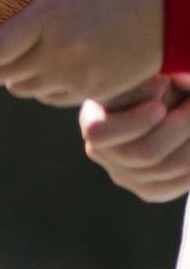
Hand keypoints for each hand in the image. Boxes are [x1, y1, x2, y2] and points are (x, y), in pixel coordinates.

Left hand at [0, 0, 162, 106]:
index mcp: (49, 19)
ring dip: (12, 69)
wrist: (169, 12)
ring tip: (21, 45)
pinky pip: (48, 97)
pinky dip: (38, 82)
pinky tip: (45, 58)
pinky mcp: (92, 92)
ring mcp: (77, 78)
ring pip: (21, 89)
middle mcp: (60, 54)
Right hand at [81, 76, 189, 201]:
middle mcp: (101, 153)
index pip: (101, 133)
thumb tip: (164, 81)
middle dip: (178, 128)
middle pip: (143, 153)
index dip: (133, 122)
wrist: (149, 108)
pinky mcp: (149, 191)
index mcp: (91, 121)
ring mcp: (124, 175)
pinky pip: (176, 184)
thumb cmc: (145, 86)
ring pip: (166, 169)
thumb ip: (150, 79)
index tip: (159, 104)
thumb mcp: (142, 77)